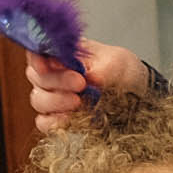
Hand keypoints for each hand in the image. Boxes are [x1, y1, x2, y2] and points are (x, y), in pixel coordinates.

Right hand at [25, 37, 149, 131]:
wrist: (135, 96)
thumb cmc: (122, 72)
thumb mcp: (117, 64)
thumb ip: (99, 69)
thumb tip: (86, 76)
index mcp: (63, 52)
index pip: (39, 50)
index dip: (37, 57)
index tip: (47, 66)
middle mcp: (53, 73)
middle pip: (36, 76)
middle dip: (57, 81)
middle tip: (81, 84)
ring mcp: (54, 96)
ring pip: (38, 99)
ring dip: (56, 102)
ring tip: (79, 102)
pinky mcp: (58, 118)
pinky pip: (43, 122)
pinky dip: (53, 122)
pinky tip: (69, 119)